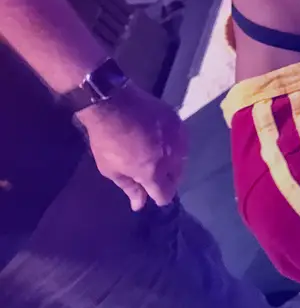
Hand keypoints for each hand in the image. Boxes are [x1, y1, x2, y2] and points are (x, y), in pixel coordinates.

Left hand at [77, 84, 187, 210]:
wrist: (113, 103)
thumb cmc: (107, 140)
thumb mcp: (111, 168)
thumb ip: (129, 187)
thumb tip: (140, 204)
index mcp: (153, 172)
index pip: (166, 194)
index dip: (159, 198)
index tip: (152, 195)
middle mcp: (171, 157)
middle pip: (178, 177)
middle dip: (167, 181)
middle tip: (154, 176)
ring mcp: (178, 138)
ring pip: (183, 159)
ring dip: (174, 164)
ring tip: (161, 159)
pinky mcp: (179, 122)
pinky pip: (183, 141)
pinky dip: (176, 146)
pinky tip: (166, 143)